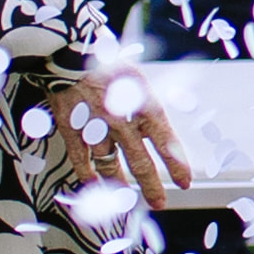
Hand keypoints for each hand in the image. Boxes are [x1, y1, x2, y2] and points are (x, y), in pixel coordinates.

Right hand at [61, 65, 197, 210]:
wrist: (68, 50)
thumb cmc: (105, 61)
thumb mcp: (135, 79)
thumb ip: (144, 106)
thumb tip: (153, 133)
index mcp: (143, 102)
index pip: (165, 140)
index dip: (176, 164)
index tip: (185, 182)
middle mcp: (122, 118)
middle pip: (140, 161)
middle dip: (151, 186)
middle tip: (159, 203)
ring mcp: (95, 126)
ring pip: (110, 164)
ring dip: (119, 185)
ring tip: (125, 200)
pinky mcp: (71, 128)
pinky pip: (81, 159)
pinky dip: (87, 174)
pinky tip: (92, 185)